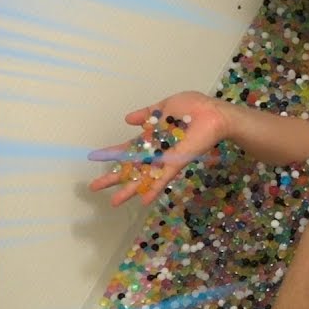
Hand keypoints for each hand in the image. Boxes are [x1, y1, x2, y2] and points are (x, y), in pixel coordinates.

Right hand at [87, 91, 229, 205]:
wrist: (214, 113)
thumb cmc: (193, 108)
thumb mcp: (165, 106)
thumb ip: (147, 113)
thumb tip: (127, 119)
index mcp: (153, 137)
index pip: (129, 148)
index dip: (112, 154)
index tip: (94, 158)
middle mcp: (157, 151)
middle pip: (131, 167)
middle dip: (114, 177)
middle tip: (94, 187)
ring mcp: (167, 158)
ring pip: (144, 177)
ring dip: (129, 190)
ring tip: (113, 202)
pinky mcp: (178, 162)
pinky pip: (164, 177)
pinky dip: (154, 189)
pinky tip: (144, 201)